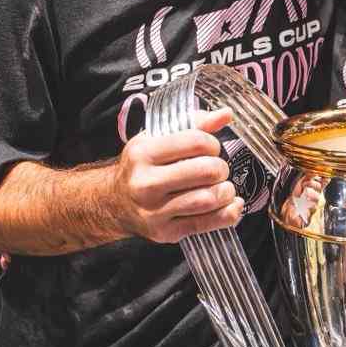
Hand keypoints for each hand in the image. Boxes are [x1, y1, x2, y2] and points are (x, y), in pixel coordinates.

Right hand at [113, 107, 242, 242]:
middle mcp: (145, 183)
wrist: (114, 202)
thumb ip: (193, 124)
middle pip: (205, 172)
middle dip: (221, 168)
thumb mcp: (157, 138)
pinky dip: (228, 214)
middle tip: (218, 169)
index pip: (195, 142)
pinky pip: (207, 224)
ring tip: (223, 187)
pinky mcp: (165, 232)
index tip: (211, 148)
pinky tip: (230, 205)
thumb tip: (226, 115)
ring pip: (208, 199)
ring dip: (226, 192)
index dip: (212, 144)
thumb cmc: (142, 167)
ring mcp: (154, 211)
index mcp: (143, 153)